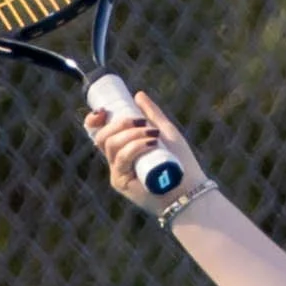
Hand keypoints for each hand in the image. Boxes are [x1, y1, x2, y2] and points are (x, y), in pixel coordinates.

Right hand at [82, 86, 206, 209]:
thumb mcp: (166, 133)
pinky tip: (150, 143)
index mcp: (123, 148)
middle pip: (103, 137)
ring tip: (153, 134)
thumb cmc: (181, 164)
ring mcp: (117, 172)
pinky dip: (135, 147)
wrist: (191, 190)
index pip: (99, 133)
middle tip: (142, 121)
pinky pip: (122, 159)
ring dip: (131, 134)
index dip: (94, 120)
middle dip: (120, 124)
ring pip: (112, 145)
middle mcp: (117, 161)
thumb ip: (153, 115)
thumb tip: (138, 95)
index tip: (104, 110)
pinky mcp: (121, 183)